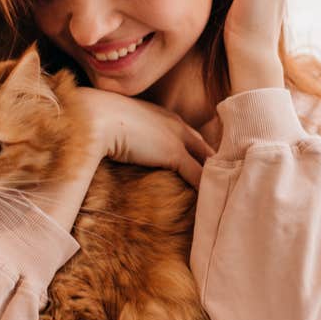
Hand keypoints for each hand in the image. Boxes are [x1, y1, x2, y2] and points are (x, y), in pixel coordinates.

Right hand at [70, 86, 214, 187]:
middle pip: (205, 146)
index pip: (191, 136)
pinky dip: (206, 190)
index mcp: (163, 116)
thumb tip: (118, 148)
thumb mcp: (116, 125)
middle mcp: (175, 124)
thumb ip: (125, 135)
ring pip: (206, 161)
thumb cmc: (95, 120)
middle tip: (227, 180)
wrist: (93, 116)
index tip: (208, 165)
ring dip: (215, 178)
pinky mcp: (174, 153)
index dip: (200, 152)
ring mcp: (176, 138)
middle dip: (216, 163)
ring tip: (223, 195)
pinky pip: (198, 175)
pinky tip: (211, 203)